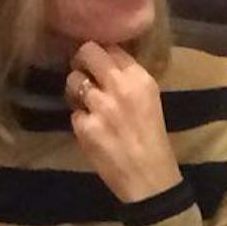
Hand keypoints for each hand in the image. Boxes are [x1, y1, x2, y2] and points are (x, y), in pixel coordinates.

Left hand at [66, 41, 180, 204]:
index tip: (99, 63)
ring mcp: (100, 106)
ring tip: (87, 104)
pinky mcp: (85, 126)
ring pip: (73, 81)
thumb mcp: (149, 101)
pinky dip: (80, 120)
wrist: (149, 178)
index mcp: (140, 79)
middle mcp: (120, 87)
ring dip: (76, 90)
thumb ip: (129, 80)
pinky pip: (73, 113)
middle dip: (81, 60)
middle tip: (84, 72)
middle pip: (88, 52)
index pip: (112, 48)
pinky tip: (92, 129)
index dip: (101, 54)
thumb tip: (105, 64)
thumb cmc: (153, 140)